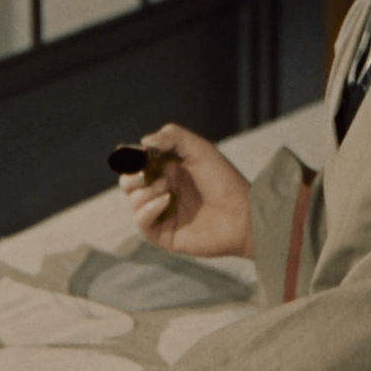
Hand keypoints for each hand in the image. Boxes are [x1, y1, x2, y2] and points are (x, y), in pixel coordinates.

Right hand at [119, 123, 252, 258]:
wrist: (242, 214)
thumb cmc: (224, 180)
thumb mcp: (199, 149)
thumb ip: (172, 136)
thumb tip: (143, 141)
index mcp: (168, 169)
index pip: (137, 162)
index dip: (130, 156)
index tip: (134, 152)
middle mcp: (162, 190)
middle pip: (128, 181)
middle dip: (131, 174)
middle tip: (144, 172)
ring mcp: (161, 212)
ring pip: (133, 199)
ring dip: (145, 190)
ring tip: (167, 188)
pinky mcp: (163, 233)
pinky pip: (141, 220)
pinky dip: (148, 208)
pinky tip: (165, 200)